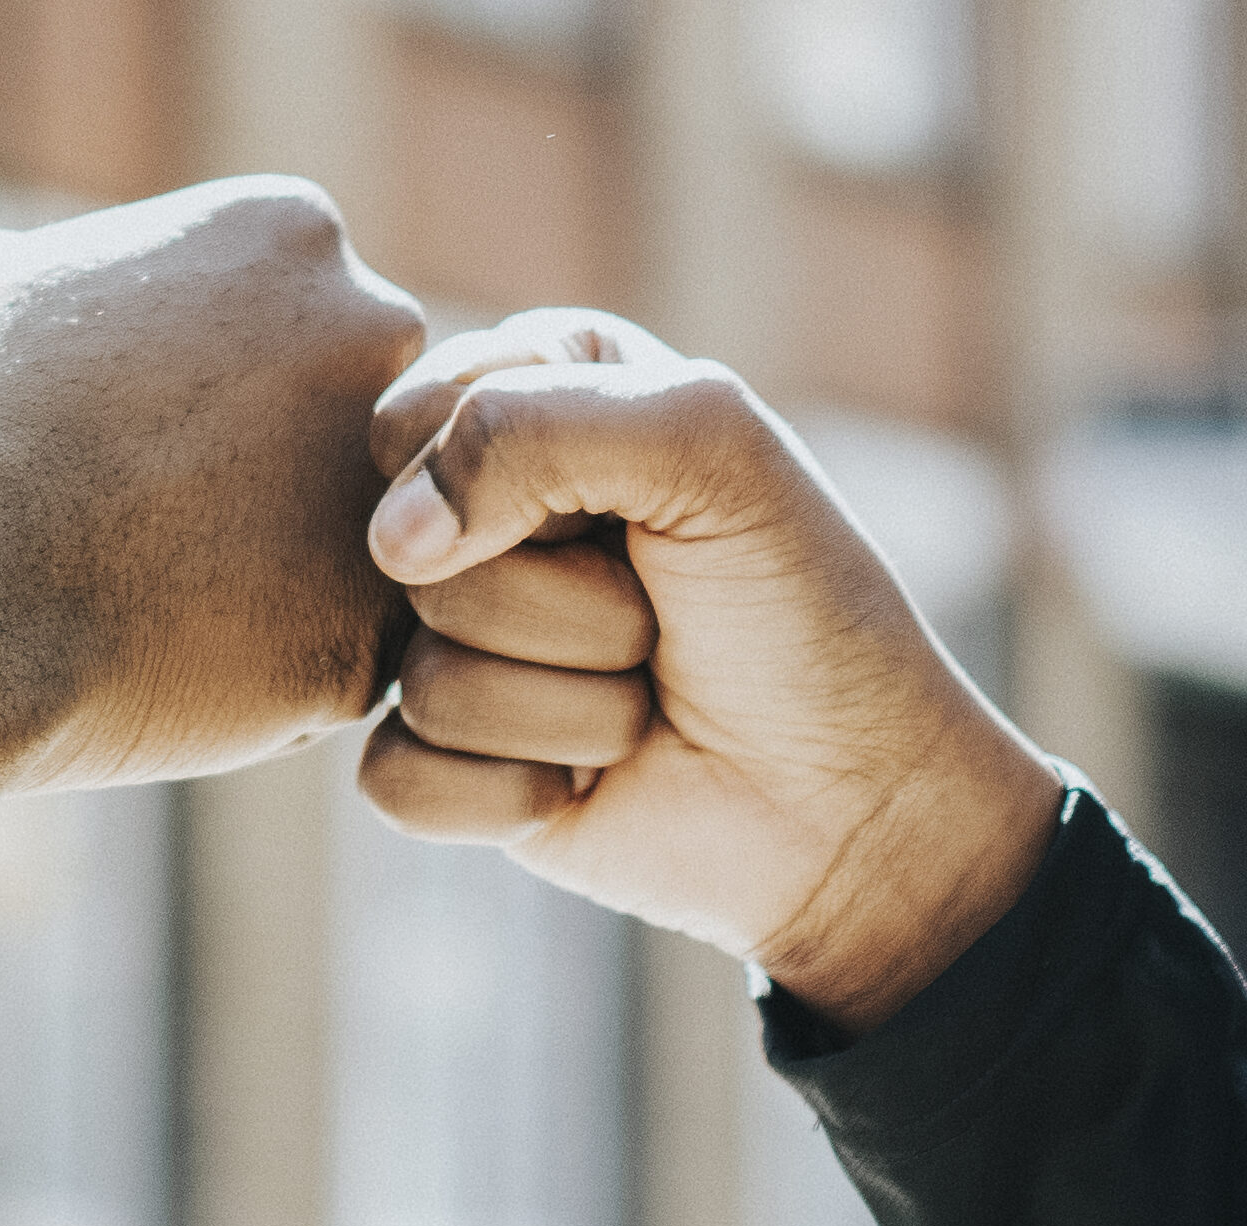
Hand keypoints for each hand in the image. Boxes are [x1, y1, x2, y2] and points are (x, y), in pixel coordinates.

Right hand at [0, 174, 424, 787]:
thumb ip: (90, 272)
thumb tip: (95, 294)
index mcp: (290, 233)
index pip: (307, 310)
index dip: (224, 385)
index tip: (146, 433)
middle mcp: (377, 334)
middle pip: (362, 414)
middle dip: (288, 470)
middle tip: (168, 523)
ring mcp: (395, 485)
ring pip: (370, 541)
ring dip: (296, 571)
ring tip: (171, 601)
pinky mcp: (377, 632)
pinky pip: (342, 655)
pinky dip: (276, 671)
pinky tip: (180, 670)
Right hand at [355, 310, 1060, 1031]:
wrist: (854, 805)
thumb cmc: (800, 609)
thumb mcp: (708, 446)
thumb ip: (534, 425)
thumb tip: (393, 542)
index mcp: (532, 399)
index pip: (420, 415)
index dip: (521, 473)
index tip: (634, 504)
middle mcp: (477, 519)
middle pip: (414, 555)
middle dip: (566, 602)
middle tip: (660, 616)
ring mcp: (451, 644)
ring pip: (419, 675)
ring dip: (567, 705)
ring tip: (645, 698)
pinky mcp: (443, 764)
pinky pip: (398, 778)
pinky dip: (513, 791)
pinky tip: (587, 782)